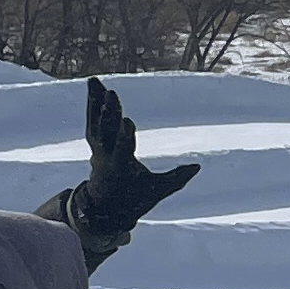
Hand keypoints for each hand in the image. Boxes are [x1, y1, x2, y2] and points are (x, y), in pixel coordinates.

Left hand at [81, 79, 200, 229]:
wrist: (104, 207)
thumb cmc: (135, 199)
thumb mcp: (157, 192)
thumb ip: (177, 179)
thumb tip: (197, 167)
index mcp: (121, 168)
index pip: (122, 150)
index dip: (124, 135)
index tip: (127, 120)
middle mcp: (105, 156)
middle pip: (106, 132)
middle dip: (109, 114)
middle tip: (111, 94)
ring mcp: (98, 148)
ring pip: (95, 122)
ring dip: (96, 102)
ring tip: (95, 81)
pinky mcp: (94, 142)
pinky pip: (92, 119)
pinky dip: (93, 102)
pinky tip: (94, 85)